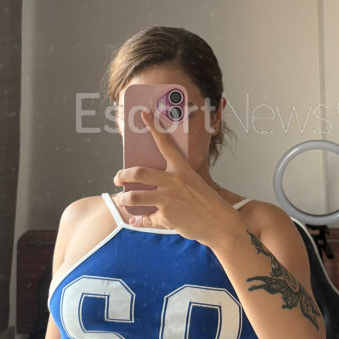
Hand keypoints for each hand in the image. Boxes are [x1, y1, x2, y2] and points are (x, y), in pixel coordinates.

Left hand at [113, 109, 240, 247]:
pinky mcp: (166, 218)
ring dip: (123, 199)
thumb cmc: (207, 203)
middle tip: (117, 179)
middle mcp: (173, 182)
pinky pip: (144, 218)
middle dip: (122, 175)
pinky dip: (137, 220)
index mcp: (182, 170)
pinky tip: (135, 219)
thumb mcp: (193, 183)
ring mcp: (168, 200)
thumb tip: (153, 182)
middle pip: (138, 173)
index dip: (153, 127)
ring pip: (134, 197)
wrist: (220, 223)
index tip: (144, 114)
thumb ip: (174, 180)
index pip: (165, 144)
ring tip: (121, 199)